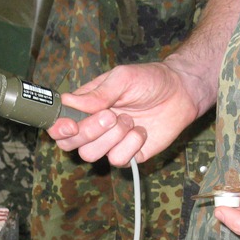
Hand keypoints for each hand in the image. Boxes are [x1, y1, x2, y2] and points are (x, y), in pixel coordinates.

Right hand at [46, 61, 206, 165]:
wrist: (180, 92)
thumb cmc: (149, 80)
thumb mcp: (121, 78)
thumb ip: (96, 93)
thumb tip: (68, 102)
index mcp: (84, 107)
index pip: (59, 125)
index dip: (59, 129)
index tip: (70, 125)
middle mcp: (93, 128)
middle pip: (71, 144)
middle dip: (89, 132)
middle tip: (110, 116)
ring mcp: (109, 144)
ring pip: (91, 155)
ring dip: (112, 137)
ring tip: (130, 120)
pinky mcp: (128, 155)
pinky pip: (117, 160)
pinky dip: (130, 145)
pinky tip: (141, 131)